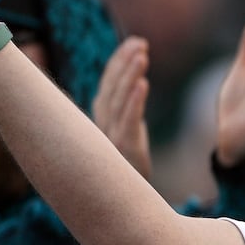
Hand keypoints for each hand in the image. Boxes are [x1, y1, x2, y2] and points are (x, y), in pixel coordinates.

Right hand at [93, 36, 151, 180]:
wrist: (123, 202)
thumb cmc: (127, 166)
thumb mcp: (125, 132)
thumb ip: (126, 110)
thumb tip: (134, 85)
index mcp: (101, 118)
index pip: (109, 83)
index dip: (119, 62)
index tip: (135, 43)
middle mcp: (101, 124)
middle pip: (112, 86)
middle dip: (125, 62)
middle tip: (140, 43)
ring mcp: (111, 136)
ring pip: (119, 99)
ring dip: (130, 74)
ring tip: (142, 55)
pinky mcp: (124, 149)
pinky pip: (128, 121)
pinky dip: (134, 101)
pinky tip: (142, 84)